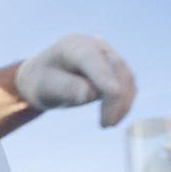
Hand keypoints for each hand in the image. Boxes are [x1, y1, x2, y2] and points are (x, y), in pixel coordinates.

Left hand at [15, 34, 135, 126]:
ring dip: (123, 102)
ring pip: (126, 76)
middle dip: (116, 98)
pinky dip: (125, 101)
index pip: (93, 60)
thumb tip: (91, 94)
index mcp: (73, 46)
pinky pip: (128, 83)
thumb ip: (67, 88)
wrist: (43, 76)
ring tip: (108, 124)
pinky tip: (114, 117)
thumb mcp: (45, 87)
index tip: (113, 98)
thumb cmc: (42, 82)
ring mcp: (107, 55)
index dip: (105, 79)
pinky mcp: (114, 68)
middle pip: (116, 68)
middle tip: (105, 125)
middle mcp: (94, 46)